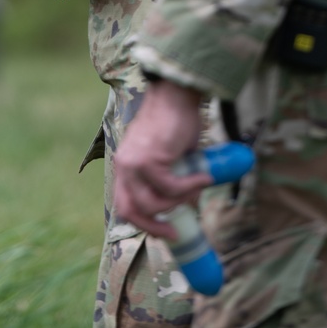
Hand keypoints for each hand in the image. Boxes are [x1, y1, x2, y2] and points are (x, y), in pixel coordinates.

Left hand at [113, 80, 208, 236]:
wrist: (176, 95)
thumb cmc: (175, 122)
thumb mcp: (169, 157)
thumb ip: (172, 179)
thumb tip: (189, 203)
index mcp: (125, 166)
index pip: (123, 204)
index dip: (142, 222)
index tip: (164, 230)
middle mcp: (123, 166)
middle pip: (130, 211)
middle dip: (153, 226)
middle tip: (175, 232)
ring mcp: (132, 163)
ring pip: (152, 203)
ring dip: (178, 202)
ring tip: (198, 188)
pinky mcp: (148, 159)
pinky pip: (169, 187)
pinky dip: (189, 187)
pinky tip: (203, 178)